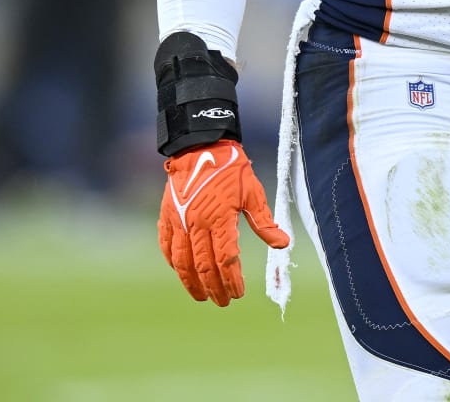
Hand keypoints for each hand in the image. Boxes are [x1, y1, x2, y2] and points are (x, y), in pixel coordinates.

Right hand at [157, 139, 288, 305]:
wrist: (200, 147)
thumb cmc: (231, 169)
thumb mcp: (252, 192)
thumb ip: (264, 222)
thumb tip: (283, 244)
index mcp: (220, 218)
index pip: (226, 259)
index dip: (232, 280)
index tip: (239, 293)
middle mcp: (197, 223)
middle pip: (203, 266)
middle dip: (214, 287)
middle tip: (223, 302)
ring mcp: (179, 221)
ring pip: (182, 262)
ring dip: (191, 283)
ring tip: (201, 296)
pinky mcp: (168, 216)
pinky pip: (166, 246)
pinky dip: (173, 262)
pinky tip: (181, 271)